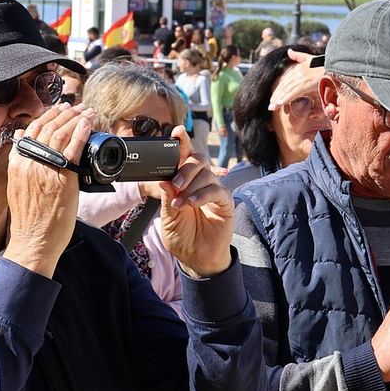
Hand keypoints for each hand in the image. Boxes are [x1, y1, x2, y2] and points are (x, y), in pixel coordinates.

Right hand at [1, 104, 95, 276]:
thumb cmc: (28, 217)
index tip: (58, 109)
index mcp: (18, 162)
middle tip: (76, 107)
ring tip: (86, 112)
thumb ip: (19, 160)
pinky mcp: (64, 178)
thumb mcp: (17, 183)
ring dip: (75, 119)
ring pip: (62, 134)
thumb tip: (21, 138)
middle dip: (64, 114)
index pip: (32, 130)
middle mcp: (31, 162)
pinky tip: (88, 124)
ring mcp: (48, 169)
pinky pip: (73, 149)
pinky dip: (81, 133)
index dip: (47, 116)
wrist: (34, 240)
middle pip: (49, 128)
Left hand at [154, 125, 232, 276]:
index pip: (184, 158)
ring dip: (191, 186)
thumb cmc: (182, 236)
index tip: (177, 132)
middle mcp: (201, 183)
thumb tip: (164, 178)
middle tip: (175, 184)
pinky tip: (191, 204)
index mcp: (185, 182)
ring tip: (180, 204)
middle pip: (198, 159)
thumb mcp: (168, 216)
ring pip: (206, 174)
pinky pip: (216, 190)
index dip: (182, 143)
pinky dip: (202, 195)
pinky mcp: (225, 202)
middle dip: (185, 167)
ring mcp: (214, 191)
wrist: (195, 258)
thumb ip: (167, 197)